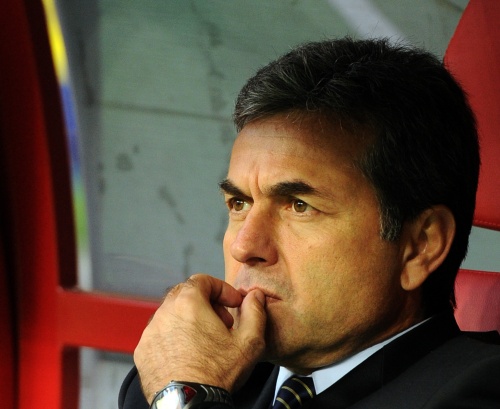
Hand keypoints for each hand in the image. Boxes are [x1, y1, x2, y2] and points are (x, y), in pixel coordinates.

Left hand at [133, 274, 266, 402]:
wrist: (189, 405)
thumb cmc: (217, 374)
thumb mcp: (249, 341)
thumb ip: (255, 311)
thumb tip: (255, 297)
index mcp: (189, 303)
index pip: (203, 280)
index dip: (222, 289)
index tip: (233, 303)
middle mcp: (165, 312)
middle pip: (186, 294)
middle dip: (206, 303)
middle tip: (221, 322)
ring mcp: (151, 332)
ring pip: (172, 314)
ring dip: (189, 320)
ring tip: (206, 341)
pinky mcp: (143, 351)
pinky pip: (160, 334)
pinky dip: (174, 337)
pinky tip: (189, 353)